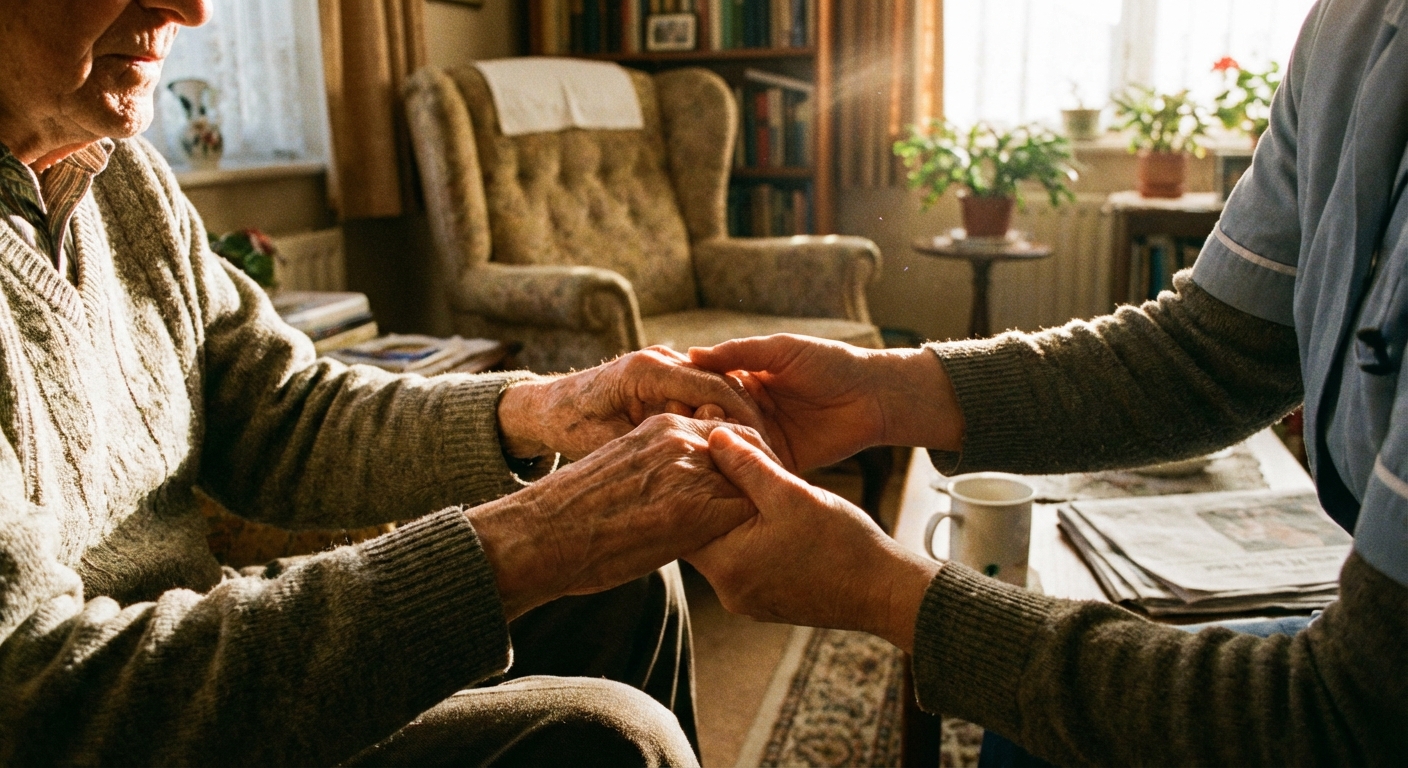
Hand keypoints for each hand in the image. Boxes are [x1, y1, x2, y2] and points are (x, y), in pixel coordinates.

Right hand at [468, 414, 775, 619]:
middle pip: (746, 444)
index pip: (724, 428)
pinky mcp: (695, 508)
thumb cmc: (573, 514)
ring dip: (764, 496)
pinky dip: (758, 523)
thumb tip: (677, 491)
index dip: (744, 453)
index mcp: (660, 425)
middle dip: (763, 468)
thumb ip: (657, 468)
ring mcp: (689, 470)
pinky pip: (746, 508)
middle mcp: (679, 437)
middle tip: (779, 497)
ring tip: (781, 521)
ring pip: (752, 475)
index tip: (757, 476)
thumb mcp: (620, 469)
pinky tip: (763, 541)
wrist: (543, 535)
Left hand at [497, 346, 770, 460]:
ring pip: (717, 387)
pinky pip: (702, 391)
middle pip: (722, 384)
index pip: (713, 388)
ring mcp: (663, 362)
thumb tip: (695, 466)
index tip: (765, 451)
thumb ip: (651, 444)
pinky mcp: (665, 373)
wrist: (547, 407)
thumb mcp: (608, 443)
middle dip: (749, 419)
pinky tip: (734, 448)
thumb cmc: (570, 427)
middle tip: (773, 455)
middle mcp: (659, 358)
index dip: (744, 420)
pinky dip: (720, 416)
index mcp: (647, 369)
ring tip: (759, 454)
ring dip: (738, 418)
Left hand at [686, 429, 940, 652]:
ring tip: (750, 485)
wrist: (884, 593)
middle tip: (724, 464)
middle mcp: (729, 591)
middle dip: (713, 499)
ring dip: (734, 518)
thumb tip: (713, 436)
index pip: (684, 521)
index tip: (701, 456)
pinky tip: (770, 515)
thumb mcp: (792, 494)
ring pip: (726, 548)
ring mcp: (748, 600)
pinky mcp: (767, 602)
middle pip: (702, 535)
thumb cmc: (842, 544)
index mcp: (727, 566)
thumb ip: (748, 465)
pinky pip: (746, 563)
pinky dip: (751, 538)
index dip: (691, 484)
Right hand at [689, 335, 961, 471]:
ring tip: (685, 463)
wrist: (873, 395)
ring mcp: (764, 438)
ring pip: (729, 449)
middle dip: (693, 431)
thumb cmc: (830, 362)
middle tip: (669, 439)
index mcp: (745, 381)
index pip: (705, 391)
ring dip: (712, 455)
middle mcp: (749, 412)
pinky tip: (716, 480)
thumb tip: (690, 354)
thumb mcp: (780, 350)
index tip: (662, 404)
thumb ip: (738, 353)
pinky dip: (739, 473)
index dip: (685, 397)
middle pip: (712, 423)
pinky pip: (755, 470)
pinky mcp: (781, 462)